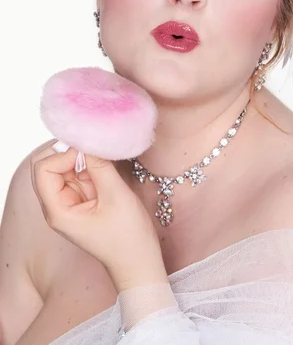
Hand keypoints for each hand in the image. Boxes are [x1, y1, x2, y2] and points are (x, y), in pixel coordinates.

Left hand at [31, 144, 167, 290]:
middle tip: (95, 152)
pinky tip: (107, 169)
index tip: (89, 152)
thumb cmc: (127, 238)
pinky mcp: (84, 200)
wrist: (139, 262)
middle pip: (48, 166)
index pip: (43, 169)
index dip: (63, 155)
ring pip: (65, 167)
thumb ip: (100, 166)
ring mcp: (70, 202)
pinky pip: (79, 173)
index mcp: (58, 211)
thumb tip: (90, 140)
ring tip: (105, 162)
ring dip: (83, 159)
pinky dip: (91, 165)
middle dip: (69, 153)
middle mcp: (58, 206)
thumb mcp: (116, 196)